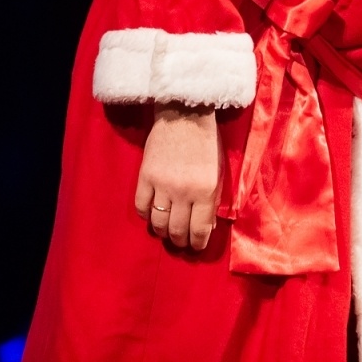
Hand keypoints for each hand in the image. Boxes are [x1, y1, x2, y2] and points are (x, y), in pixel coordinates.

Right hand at [135, 103, 219, 249]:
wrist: (185, 114)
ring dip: (163, 233)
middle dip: (180, 242)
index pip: (199, 230)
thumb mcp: (219, 172)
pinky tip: (152, 216)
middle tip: (181, 243)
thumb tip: (205, 227)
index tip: (196, 247)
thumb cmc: (207, 142)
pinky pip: (141, 207)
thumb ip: (213, 200)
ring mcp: (161, 185)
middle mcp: (183, 192)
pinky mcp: (145, 177)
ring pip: (158, 223)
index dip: (197, 244)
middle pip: (177, 230)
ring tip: (167, 233)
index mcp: (206, 190)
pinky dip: (146, 216)